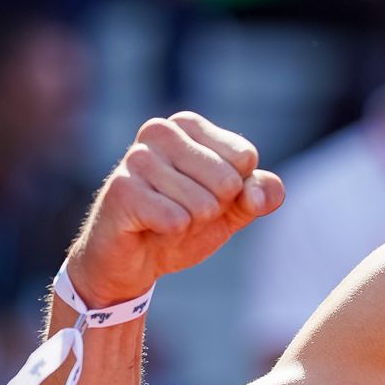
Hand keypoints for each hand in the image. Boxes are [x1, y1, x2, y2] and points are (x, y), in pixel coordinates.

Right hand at [68, 112, 283, 306]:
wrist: (134, 260)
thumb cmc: (184, 223)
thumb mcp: (233, 209)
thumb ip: (261, 195)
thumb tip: (254, 194)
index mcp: (187, 124)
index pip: (244, 157)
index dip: (235, 191)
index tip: (205, 194)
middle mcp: (160, 131)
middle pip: (228, 181)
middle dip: (214, 209)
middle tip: (183, 212)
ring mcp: (138, 158)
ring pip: (204, 204)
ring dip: (190, 224)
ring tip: (165, 219)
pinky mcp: (122, 190)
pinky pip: (177, 220)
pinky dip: (172, 234)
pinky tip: (150, 228)